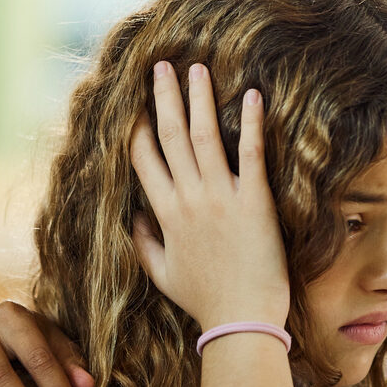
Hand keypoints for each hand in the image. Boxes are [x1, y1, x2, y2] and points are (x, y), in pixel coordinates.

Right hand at [130, 63, 288, 331]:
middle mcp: (189, 199)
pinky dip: (250, 123)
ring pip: (204, 136)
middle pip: (170, 136)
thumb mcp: (162, 274)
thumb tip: (131, 217)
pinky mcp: (255, 204)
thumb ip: (143, 243)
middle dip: (163, 97)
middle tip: (161, 65)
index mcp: (165, 214)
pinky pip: (251, 154)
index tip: (132, 101)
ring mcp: (221, 199)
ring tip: (197, 68)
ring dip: (199, 99)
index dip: (135, 127)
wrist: (242, 321)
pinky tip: (251, 95)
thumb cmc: (205, 301)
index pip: (142, 159)